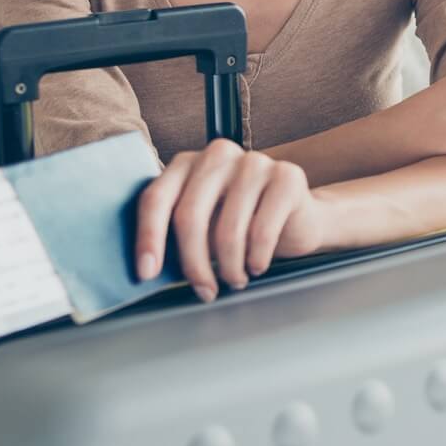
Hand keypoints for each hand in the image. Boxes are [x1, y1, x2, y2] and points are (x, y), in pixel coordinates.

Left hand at [134, 138, 328, 301]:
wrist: (299, 218)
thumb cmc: (243, 225)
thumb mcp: (204, 227)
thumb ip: (177, 235)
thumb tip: (149, 269)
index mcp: (188, 163)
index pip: (157, 198)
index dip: (148, 238)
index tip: (147, 273)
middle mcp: (218, 155)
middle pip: (189, 216)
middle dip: (194, 264)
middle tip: (204, 290)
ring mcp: (254, 162)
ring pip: (227, 229)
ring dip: (229, 267)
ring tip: (235, 280)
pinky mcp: (287, 176)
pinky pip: (262, 231)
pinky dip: (256, 258)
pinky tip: (256, 266)